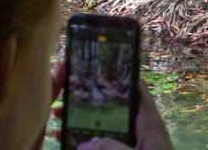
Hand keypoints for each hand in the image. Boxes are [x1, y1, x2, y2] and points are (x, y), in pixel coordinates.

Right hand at [47, 61, 174, 149]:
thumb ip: (113, 149)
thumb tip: (85, 143)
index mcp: (151, 126)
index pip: (138, 92)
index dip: (121, 77)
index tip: (97, 65)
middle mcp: (141, 134)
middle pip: (115, 111)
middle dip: (90, 102)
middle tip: (64, 93)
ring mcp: (132, 147)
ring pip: (104, 132)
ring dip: (81, 125)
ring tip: (56, 117)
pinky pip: (103, 148)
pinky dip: (85, 145)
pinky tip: (64, 142)